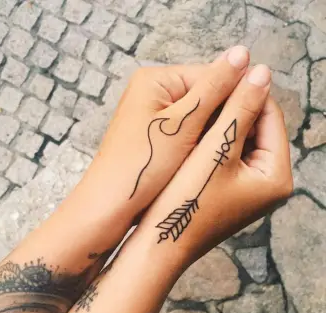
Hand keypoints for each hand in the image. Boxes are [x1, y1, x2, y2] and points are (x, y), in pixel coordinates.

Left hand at [68, 46, 249, 233]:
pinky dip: (198, 142)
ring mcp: (152, 114)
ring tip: (224, 149)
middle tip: (242, 138)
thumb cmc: (143, 164)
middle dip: (221, 115)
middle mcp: (152, 92)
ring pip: (196, 116)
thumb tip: (243, 53)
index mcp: (155, 80)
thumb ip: (213, 89)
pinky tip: (206, 156)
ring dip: (211, 130)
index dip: (235, 94)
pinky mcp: (154, 135)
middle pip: (203, 95)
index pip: (210, 74)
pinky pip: (185, 131)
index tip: (256, 118)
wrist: (110, 204)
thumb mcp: (183, 124)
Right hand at [130, 64, 292, 271]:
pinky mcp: (229, 194)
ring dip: (221, 124)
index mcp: (277, 177)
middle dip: (233, 108)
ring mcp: (248, 192)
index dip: (248, 90)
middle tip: (206, 91)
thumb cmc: (186, 202)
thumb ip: (239, 110)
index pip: (271, 117)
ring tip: (198, 109)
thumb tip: (261, 71)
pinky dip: (214, 144)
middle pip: (257, 131)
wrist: (159, 246)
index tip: (223, 72)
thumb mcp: (215, 151)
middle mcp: (268, 186)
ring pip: (240, 143)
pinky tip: (193, 134)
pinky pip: (227, 159)